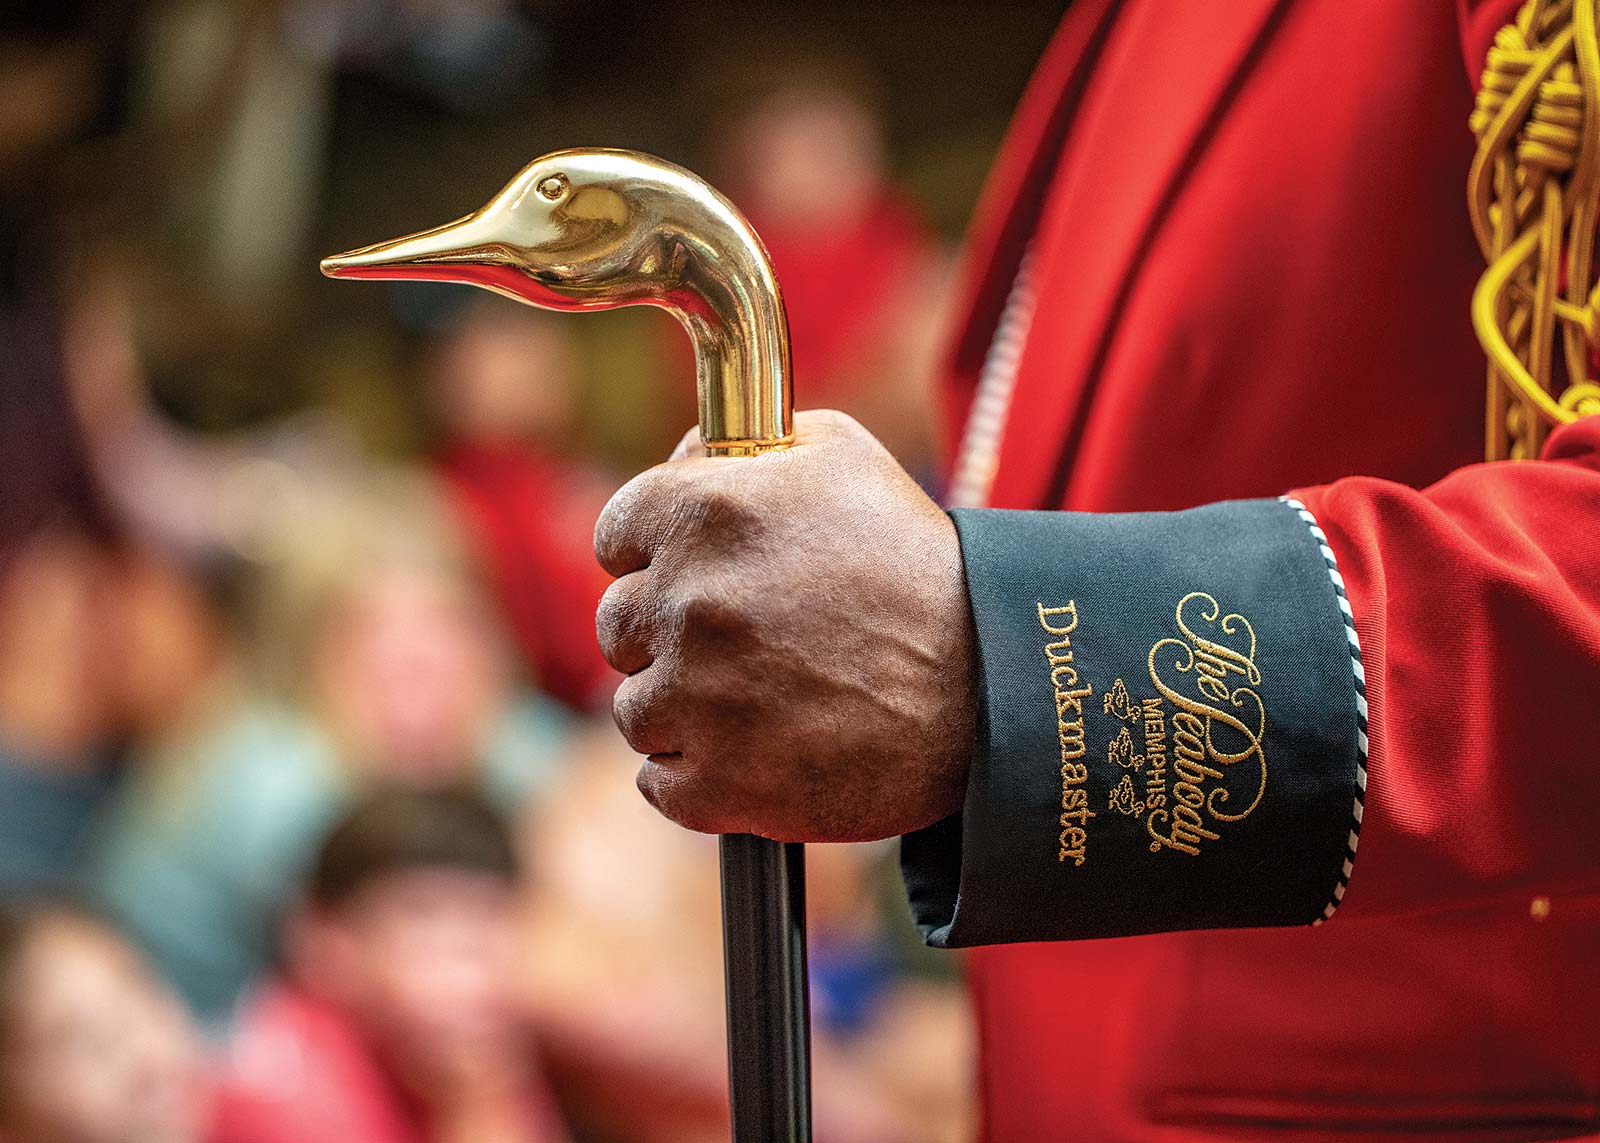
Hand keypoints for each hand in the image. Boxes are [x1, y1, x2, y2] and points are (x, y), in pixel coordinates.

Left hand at [594, 410, 976, 841]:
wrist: (991, 685)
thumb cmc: (918, 565)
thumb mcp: (842, 457)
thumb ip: (748, 444)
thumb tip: (682, 458)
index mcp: (705, 514)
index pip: (616, 535)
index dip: (653, 554)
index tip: (688, 573)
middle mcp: (690, 603)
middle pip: (619, 627)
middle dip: (667, 633)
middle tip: (738, 642)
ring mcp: (698, 699)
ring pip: (636, 709)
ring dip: (683, 708)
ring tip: (757, 702)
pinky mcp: (718, 784)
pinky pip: (662, 782)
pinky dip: (699, 776)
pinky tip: (754, 753)